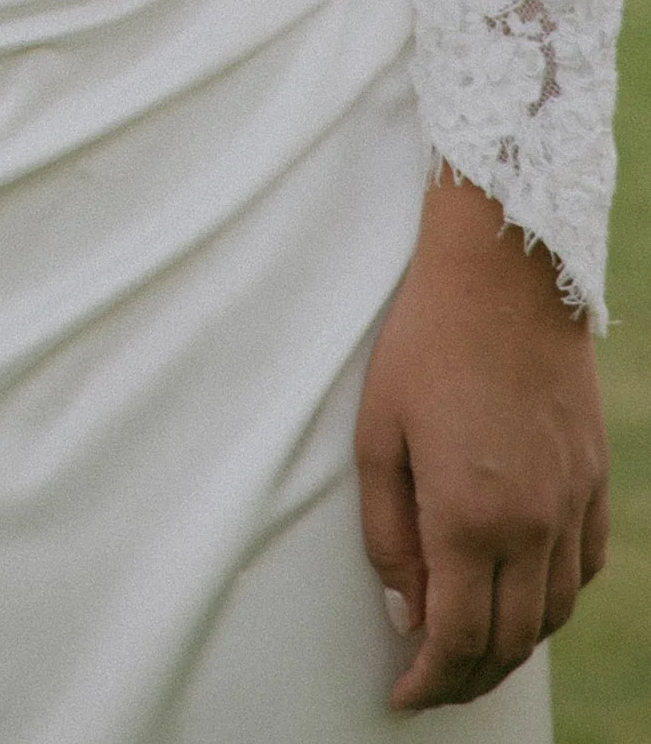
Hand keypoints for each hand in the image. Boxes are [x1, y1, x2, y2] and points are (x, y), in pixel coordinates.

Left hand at [355, 171, 607, 710]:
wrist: (506, 274)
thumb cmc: (425, 343)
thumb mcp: (377, 432)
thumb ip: (388, 531)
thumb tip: (405, 609)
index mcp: (469, 519)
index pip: (457, 638)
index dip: (429, 681)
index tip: (402, 696)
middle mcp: (531, 526)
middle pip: (509, 641)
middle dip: (468, 679)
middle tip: (431, 687)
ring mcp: (571, 504)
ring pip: (551, 614)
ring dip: (513, 648)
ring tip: (473, 654)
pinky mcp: (592, 479)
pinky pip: (583, 568)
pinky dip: (554, 600)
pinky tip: (526, 597)